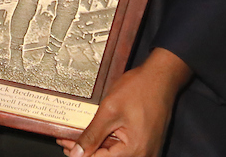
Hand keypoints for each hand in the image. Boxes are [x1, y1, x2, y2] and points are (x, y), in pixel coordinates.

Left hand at [56, 48, 191, 156]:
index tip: (64, 142)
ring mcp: (146, 149)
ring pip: (115, 153)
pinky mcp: (146, 142)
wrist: (161, 77)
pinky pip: (124, 146)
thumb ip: (92, 135)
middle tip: (67, 139)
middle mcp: (143, 154)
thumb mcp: (109, 110)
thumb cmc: (140, 89)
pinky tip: (96, 133)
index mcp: (135, 150)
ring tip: (78, 135)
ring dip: (97, 146)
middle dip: (87, 150)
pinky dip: (109, 141)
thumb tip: (77, 153)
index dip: (79, 152)